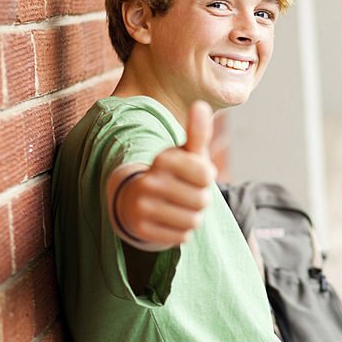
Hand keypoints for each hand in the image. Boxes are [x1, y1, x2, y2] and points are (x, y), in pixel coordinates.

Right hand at [111, 101, 217, 248]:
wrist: (135, 199)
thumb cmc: (172, 174)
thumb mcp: (186, 153)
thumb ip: (197, 132)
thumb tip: (201, 104)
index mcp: (163, 159)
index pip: (206, 175)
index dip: (206, 178)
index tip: (192, 175)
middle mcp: (148, 181)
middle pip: (202, 201)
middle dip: (200, 200)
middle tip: (184, 194)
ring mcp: (141, 206)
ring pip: (193, 221)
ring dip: (192, 217)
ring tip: (177, 207)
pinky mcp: (140, 228)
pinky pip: (181, 237)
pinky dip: (180, 232)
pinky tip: (168, 220)